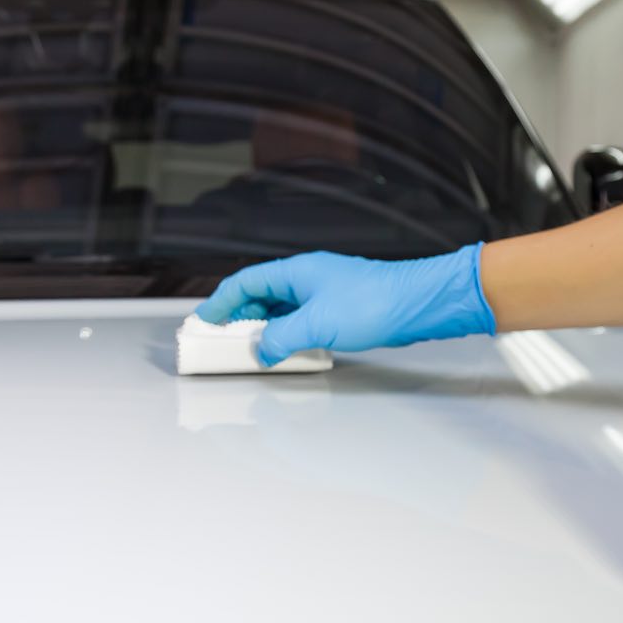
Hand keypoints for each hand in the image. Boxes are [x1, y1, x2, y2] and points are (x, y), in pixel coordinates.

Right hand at [194, 244, 495, 366]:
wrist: (417, 304)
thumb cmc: (375, 303)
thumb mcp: (317, 324)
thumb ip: (281, 338)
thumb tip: (261, 350)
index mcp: (296, 272)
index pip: (244, 282)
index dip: (220, 302)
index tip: (204, 322)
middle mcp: (307, 278)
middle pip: (260, 296)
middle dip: (239, 319)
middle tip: (223, 342)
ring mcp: (323, 293)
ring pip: (281, 310)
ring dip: (263, 329)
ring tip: (251, 351)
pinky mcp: (338, 310)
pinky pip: (301, 320)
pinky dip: (286, 334)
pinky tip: (285, 350)